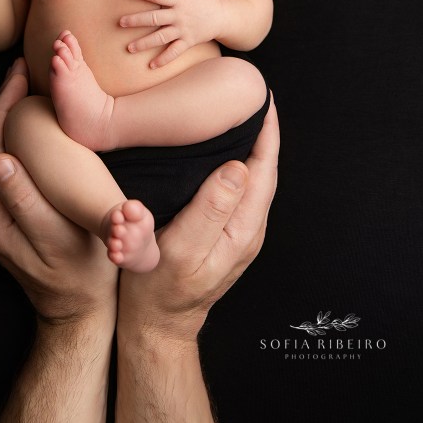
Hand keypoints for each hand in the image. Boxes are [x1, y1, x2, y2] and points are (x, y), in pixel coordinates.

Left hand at [0, 58, 116, 322]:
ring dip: (4, 117)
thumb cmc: (85, 273)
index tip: (21, 75)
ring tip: (21, 84)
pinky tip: (24, 119)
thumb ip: (28, 204)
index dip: (6, 108)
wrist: (77, 312)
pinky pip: (0, 166)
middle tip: (20, 69)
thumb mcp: (60, 241)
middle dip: (3, 104)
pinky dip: (9, 135)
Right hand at [117, 96, 278, 341]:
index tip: (263, 98)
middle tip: (251, 95)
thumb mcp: (182, 251)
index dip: (268, 132)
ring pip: (251, 179)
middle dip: (262, 132)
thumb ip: (210, 210)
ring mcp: (236, 234)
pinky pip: (235, 190)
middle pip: (263, 171)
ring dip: (249, 146)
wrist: (154, 328)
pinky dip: (235, 162)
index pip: (264, 170)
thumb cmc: (159, 292)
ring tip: (239, 114)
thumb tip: (238, 168)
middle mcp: (246, 230)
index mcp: (242, 230)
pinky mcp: (221, 235)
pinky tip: (219, 151)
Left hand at [119, 0, 218, 67]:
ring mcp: (183, 30)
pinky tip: (151, 66)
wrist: (221, 17)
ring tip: (129, 48)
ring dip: (145, 43)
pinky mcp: (188, 42)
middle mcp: (179, 15)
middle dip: (137, 20)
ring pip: (161, 37)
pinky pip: (174, 52)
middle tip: (121, 23)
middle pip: (155, 18)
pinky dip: (164, 60)